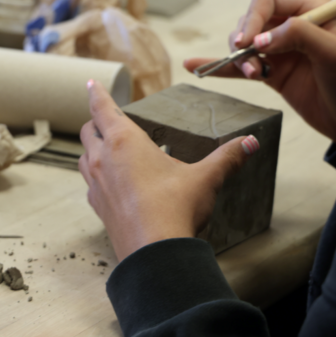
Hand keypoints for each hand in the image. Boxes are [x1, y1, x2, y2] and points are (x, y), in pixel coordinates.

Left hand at [79, 80, 258, 260]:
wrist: (154, 253)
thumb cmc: (176, 207)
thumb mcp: (206, 178)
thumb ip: (227, 157)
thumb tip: (252, 142)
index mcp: (124, 141)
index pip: (102, 108)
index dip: (97, 93)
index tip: (91, 83)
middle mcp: (102, 159)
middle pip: (88, 131)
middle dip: (97, 122)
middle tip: (108, 121)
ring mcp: (96, 185)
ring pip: (83, 158)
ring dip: (93, 150)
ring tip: (109, 151)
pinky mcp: (97, 208)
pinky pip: (90, 185)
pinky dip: (97, 178)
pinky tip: (113, 186)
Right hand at [183, 0, 335, 144]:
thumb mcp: (333, 54)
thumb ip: (299, 36)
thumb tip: (261, 38)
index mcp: (310, 10)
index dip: (252, 17)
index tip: (247, 42)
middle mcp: (292, 24)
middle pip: (250, 19)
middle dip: (244, 39)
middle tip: (251, 62)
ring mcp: (280, 49)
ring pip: (243, 42)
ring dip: (239, 57)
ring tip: (253, 73)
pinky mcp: (272, 72)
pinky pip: (240, 66)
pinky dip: (219, 67)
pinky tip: (195, 66)